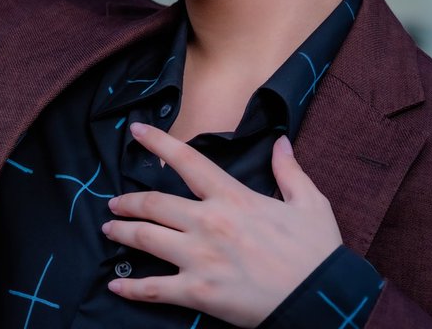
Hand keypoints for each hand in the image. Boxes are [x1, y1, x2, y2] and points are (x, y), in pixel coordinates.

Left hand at [101, 123, 342, 327]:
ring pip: (146, 238)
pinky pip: (154, 288)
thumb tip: (281, 141)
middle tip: (114, 204)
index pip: (187, 161)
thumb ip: (289, 171)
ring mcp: (200, 258)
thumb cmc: (316, 253)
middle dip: (127, 202)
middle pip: (154, 203)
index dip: (158, 142)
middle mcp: (209, 222)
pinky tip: (116, 284)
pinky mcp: (198, 292)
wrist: (322, 300)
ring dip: (122, 233)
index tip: (136, 131)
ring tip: (109, 231)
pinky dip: (131, 286)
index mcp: (233, 198)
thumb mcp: (310, 203)